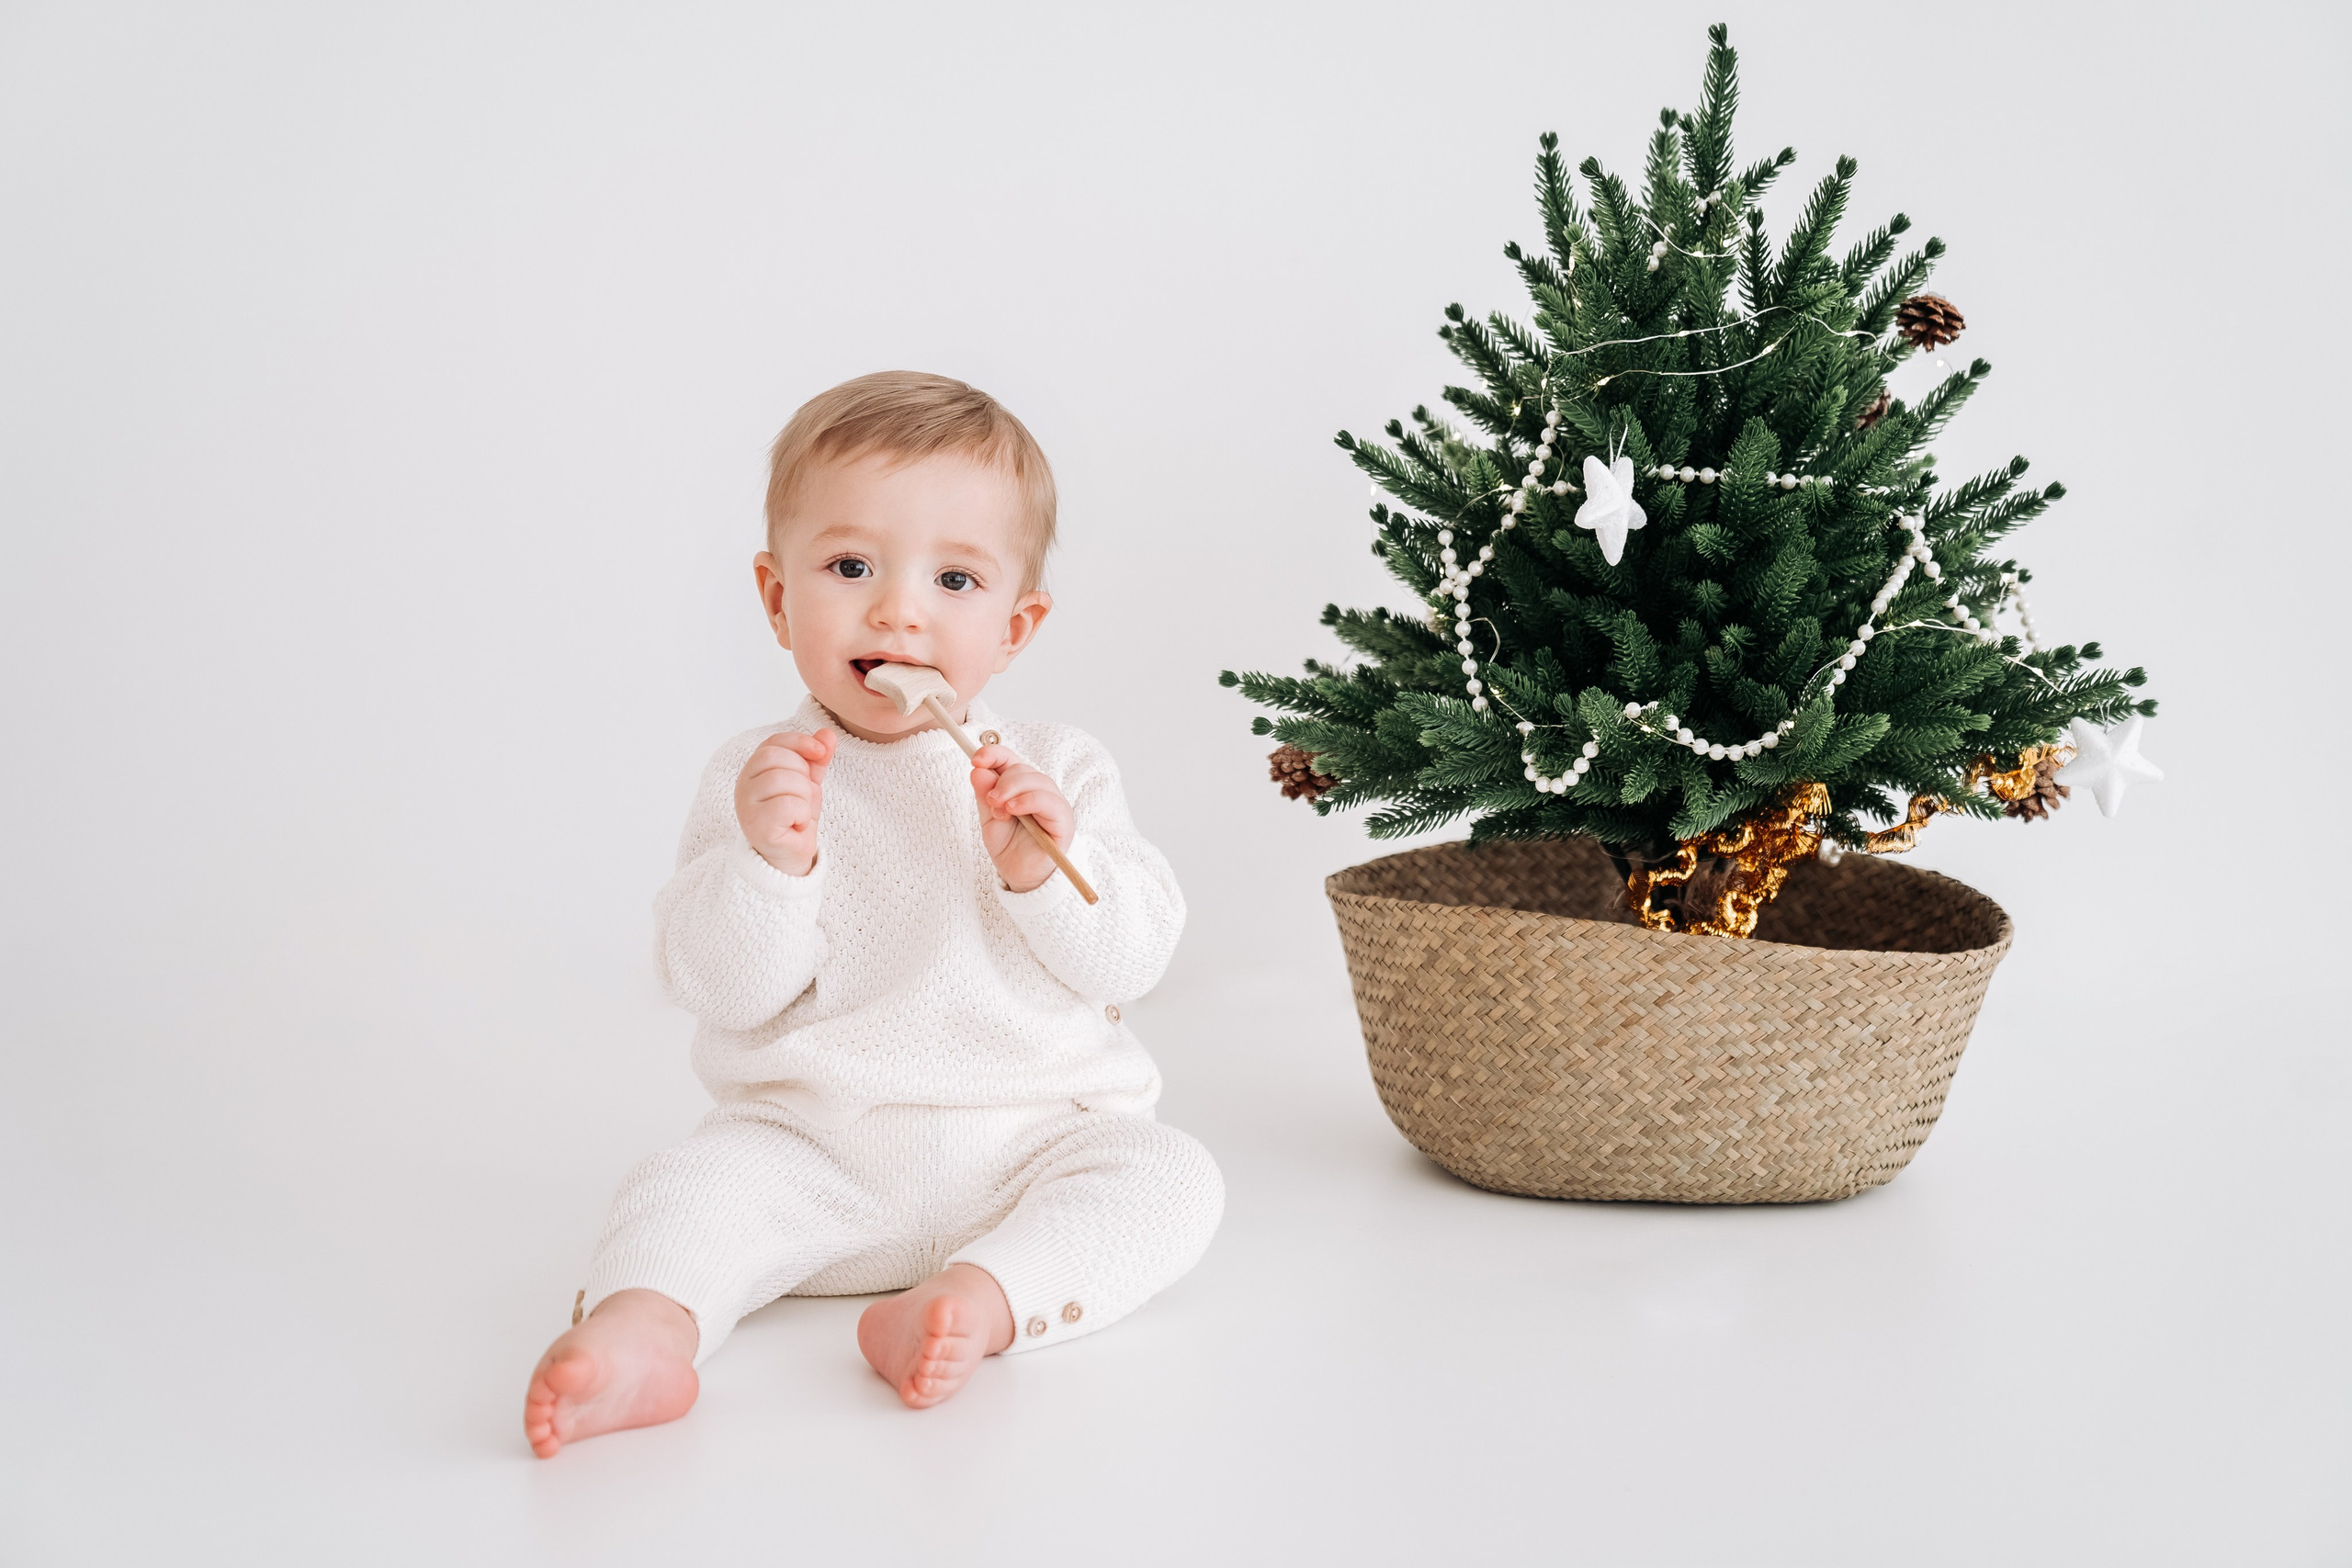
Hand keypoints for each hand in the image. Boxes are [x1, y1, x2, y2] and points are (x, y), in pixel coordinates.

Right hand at [735, 728, 835, 875]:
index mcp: (753, 770)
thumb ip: (816, 758)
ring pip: (783, 780)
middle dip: (802, 774)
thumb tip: (828, 734)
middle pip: (778, 758)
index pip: (773, 743)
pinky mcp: (756, 826)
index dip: (799, 742)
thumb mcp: (809, 783)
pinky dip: (801, 815)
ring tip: (799, 813)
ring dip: (804, 797)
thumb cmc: (795, 817)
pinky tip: (796, 825)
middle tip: (803, 796)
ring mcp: (746, 805)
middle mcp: (743, 785)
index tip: (821, 751)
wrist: (791, 854)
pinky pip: (787, 805)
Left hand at [968, 743, 1071, 893]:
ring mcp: (1053, 804)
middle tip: (990, 800)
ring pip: (1038, 780)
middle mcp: (1039, 791)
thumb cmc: (1009, 847)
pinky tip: (1013, 809)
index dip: (994, 754)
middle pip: (1023, 769)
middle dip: (1002, 781)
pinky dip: (1029, 800)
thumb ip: (985, 795)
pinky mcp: (1063, 820)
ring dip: (1013, 790)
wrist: (1020, 877)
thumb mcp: (989, 819)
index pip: (1010, 760)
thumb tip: (977, 769)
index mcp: (1020, 787)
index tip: (976, 760)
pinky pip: (1049, 801)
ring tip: (1000, 809)